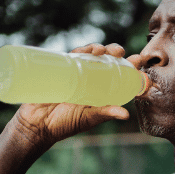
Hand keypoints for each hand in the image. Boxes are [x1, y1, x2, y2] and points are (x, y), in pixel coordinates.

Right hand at [13, 43, 130, 150]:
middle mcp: (91, 82)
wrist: (37, 123)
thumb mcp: (88, 118)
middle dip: (115, 53)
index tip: (137, 60)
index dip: (128, 67)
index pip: (119, 77)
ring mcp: (77, 74)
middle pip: (107, 61)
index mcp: (101, 93)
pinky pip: (73, 56)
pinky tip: (88, 50)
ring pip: (91, 55)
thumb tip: (126, 114)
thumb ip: (105, 113)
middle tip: (119, 52)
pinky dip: (81, 50)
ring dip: (99, 49)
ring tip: (102, 50)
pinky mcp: (62, 69)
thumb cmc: (65, 124)